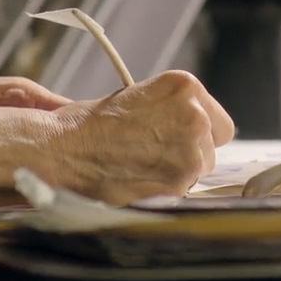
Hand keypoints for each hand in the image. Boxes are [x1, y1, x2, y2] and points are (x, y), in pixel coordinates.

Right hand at [44, 72, 236, 203]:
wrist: (62, 148)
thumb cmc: (90, 123)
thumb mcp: (139, 96)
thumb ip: (173, 111)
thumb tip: (194, 131)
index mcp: (186, 87)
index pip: (218, 123)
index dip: (200, 134)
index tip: (182, 140)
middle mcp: (195, 116)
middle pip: (210, 150)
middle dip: (187, 155)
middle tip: (152, 155)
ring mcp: (189, 152)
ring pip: (197, 173)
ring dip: (176, 175)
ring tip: (140, 167)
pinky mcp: (177, 184)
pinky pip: (181, 193)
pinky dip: (163, 192)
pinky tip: (137, 181)